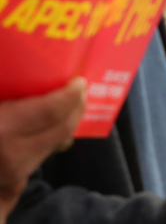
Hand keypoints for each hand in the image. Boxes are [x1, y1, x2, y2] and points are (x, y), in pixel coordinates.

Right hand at [0, 78, 85, 219]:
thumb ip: (8, 88)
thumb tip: (18, 62)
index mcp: (3, 129)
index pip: (53, 110)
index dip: (71, 93)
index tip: (78, 81)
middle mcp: (13, 155)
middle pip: (62, 129)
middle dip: (76, 108)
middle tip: (79, 92)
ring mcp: (12, 173)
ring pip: (52, 146)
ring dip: (65, 125)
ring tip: (69, 106)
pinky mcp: (10, 184)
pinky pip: (37, 159)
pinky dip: (48, 141)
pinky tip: (49, 128)